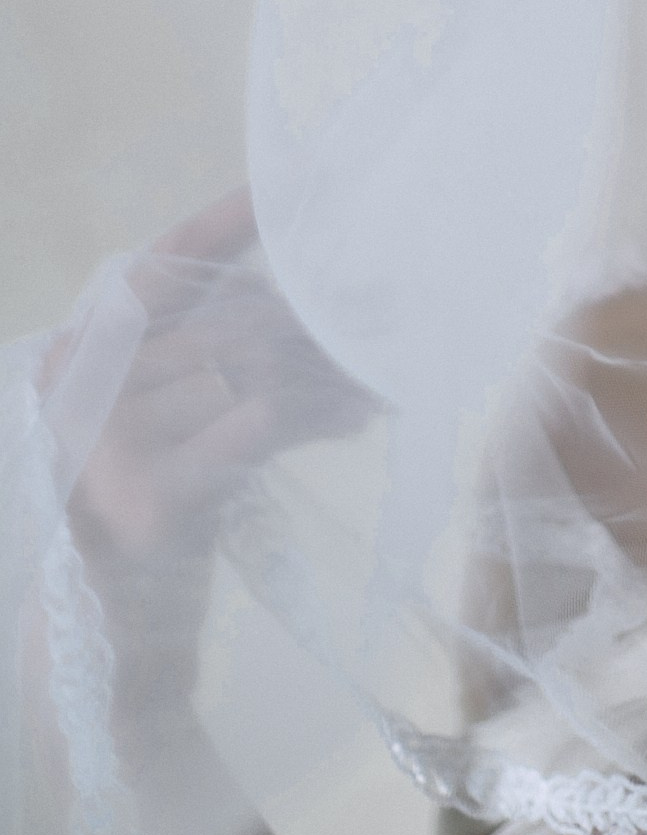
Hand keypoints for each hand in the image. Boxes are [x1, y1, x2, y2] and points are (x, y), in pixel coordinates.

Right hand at [46, 190, 373, 744]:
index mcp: (77, 356)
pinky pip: (249, 427)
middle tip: (384, 334)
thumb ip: (235, 364)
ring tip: (373, 389)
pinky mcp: (145, 495)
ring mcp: (102, 441)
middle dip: (312, 332)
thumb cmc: (165, 521)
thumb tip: (341, 315)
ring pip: (249, 372)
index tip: (280, 187)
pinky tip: (351, 418)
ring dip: (324, 381)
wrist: (124, 647)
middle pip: (229, 324)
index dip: (220, 227)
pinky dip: (308, 419)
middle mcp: (76, 385)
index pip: (159, 268)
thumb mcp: (188, 428)